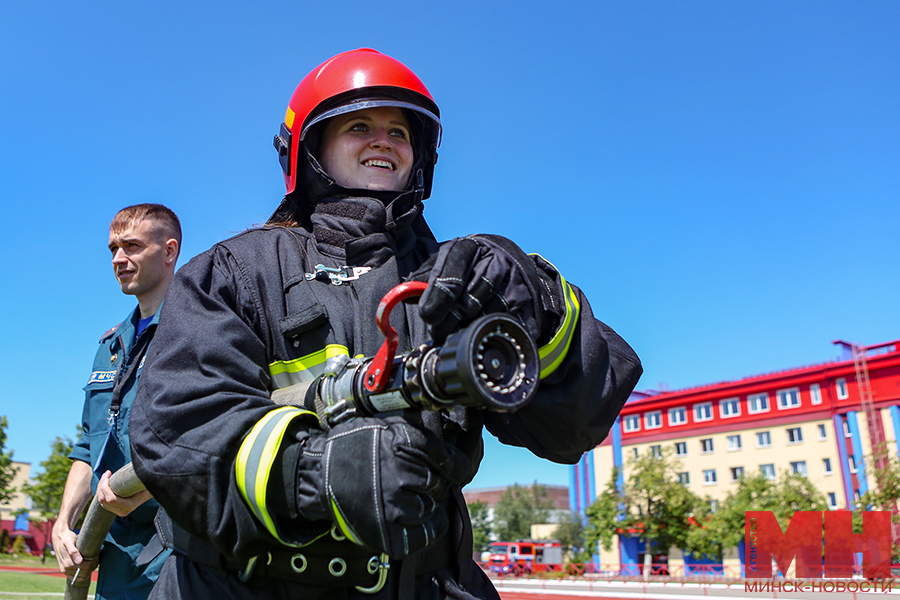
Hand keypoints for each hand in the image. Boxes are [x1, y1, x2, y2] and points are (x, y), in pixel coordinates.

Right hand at [51, 522, 95, 580]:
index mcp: (67, 563)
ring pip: (83, 576)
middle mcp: (65, 569)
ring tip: (94, 560)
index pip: (86, 567)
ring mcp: (66, 571)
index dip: (94, 562)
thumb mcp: (69, 542)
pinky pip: (77, 578)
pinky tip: (88, 565)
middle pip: (85, 572)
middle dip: (93, 565)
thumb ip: (73, 551)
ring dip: (90, 569)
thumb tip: (79, 561)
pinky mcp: (67, 572)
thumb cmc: (66, 538)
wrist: (58, 538)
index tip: (97, 554)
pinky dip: (85, 574)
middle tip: (97, 556)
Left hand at [96, 470, 151, 516]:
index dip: (105, 487)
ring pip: (101, 500)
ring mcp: (118, 511)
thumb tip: (138, 465)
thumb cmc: (149, 485)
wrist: (151, 492)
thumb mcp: (145, 481)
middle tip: (107, 473)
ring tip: (107, 475)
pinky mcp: (115, 509)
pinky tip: (106, 482)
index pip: (110, 499)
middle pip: (103, 499)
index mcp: (130, 505)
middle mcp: (123, 511)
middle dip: (102, 484)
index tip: (108, 474)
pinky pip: (102, 501)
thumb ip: (140, 477)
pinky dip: (102, 491)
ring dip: (101, 487)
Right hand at [297, 416, 469, 558]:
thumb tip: (449, 450)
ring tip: (399, 497)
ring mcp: (394, 505)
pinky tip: (414, 518)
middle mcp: (401, 474)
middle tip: (408, 480)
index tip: (454, 469)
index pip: (449, 460)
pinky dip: (426, 528)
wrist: (318, 474)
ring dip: (421, 503)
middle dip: (429, 482)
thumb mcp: (384, 425)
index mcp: (403, 443)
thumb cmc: (354, 446)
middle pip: (438, 484)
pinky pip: (426, 533)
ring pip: (430, 507)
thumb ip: (416, 433)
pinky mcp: (389, 532)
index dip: (454, 465)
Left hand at [407, 235, 546, 342]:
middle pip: (466, 302)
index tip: (427, 315)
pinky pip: (502, 325)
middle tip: (438, 330)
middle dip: (447, 321)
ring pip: (483, 317)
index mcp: (469, 248)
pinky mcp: (526, 303)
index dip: (436, 299)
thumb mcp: (448, 262)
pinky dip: (487, 331)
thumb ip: (426, 277)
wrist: (514, 263)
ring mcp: (513, 282)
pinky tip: (479, 329)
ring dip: (466, 328)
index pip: (451, 276)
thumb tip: (406, 296)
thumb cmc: (472, 264)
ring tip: (457, 328)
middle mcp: (494, 262)